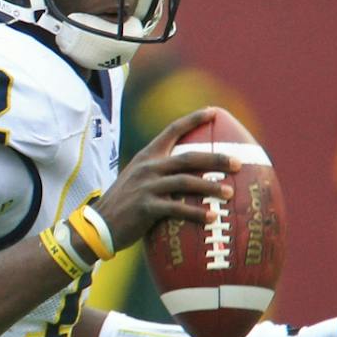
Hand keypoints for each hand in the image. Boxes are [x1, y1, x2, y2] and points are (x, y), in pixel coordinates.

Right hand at [97, 106, 235, 248]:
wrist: (98, 225)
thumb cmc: (124, 204)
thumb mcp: (137, 180)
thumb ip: (159, 173)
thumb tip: (189, 176)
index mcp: (147, 156)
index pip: (172, 130)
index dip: (194, 119)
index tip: (214, 111)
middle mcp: (148, 167)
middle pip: (189, 158)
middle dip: (216, 159)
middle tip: (238, 163)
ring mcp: (147, 186)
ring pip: (186, 182)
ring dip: (210, 187)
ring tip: (230, 194)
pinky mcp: (146, 207)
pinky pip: (177, 209)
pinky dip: (196, 214)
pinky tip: (211, 218)